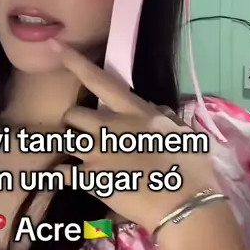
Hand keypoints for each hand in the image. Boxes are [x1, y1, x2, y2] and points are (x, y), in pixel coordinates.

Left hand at [52, 41, 218, 234]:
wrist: (184, 203)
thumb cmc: (192, 168)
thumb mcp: (183, 132)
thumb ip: (164, 116)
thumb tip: (154, 108)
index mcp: (135, 112)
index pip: (100, 81)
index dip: (76, 63)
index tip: (57, 46)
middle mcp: (111, 127)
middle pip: (74, 114)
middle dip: (74, 122)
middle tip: (83, 134)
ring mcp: (97, 153)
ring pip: (65, 140)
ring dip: (68, 147)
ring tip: (75, 156)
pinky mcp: (90, 179)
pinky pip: (62, 172)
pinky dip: (59, 174)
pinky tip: (61, 177)